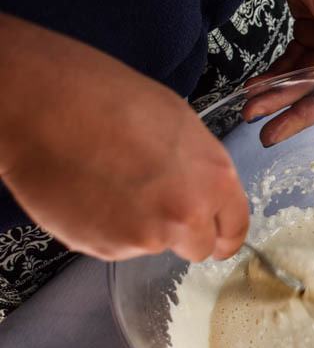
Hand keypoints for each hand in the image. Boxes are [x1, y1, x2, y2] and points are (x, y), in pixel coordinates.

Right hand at [0, 13, 248, 261]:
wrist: (44, 106)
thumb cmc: (108, 99)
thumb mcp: (179, 123)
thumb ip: (200, 169)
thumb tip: (203, 190)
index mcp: (215, 180)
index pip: (235, 229)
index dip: (225, 235)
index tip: (218, 240)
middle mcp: (188, 214)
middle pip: (199, 247)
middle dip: (184, 235)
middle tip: (157, 209)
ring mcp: (147, 237)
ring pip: (154, 246)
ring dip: (141, 227)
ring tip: (112, 186)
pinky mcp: (108, 249)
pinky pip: (117, 247)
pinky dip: (107, 230)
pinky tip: (91, 195)